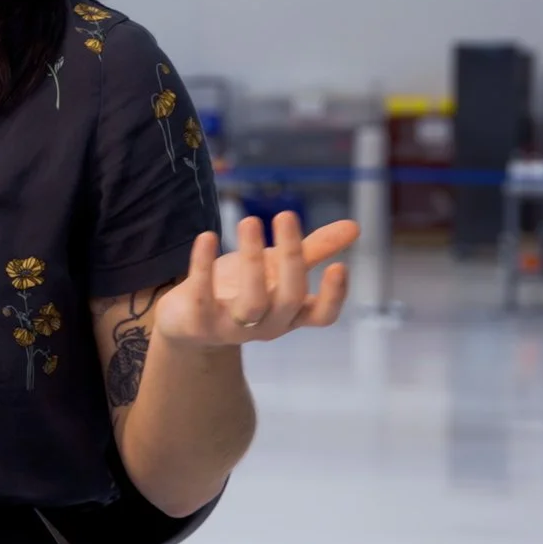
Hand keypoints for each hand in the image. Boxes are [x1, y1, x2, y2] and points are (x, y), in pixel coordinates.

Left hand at [154, 212, 355, 349]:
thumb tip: (354, 226)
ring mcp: (232, 329)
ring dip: (251, 259)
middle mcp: (267, 325)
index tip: (339, 266)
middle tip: (286, 214)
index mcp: (291, 314)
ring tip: (249, 219)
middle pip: (289, 297)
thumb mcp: (276, 268)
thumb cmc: (240, 289)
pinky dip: (203, 265)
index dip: (333, 296)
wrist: (188, 322)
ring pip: (251, 301)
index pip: (322, 316)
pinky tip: (207, 236)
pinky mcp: (198, 324)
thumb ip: (313, 250)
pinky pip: (202, 296)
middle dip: (290, 257)